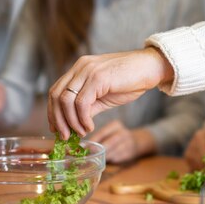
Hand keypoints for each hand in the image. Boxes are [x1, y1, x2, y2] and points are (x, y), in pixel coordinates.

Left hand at [47, 47, 173, 138]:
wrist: (151, 68)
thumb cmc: (131, 80)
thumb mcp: (104, 95)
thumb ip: (89, 106)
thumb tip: (74, 123)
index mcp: (80, 68)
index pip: (56, 90)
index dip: (53, 112)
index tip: (57, 129)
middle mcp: (80, 67)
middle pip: (55, 95)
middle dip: (57, 119)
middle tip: (64, 136)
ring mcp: (88, 71)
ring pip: (66, 100)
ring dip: (71, 121)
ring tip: (81, 132)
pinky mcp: (98, 78)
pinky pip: (82, 103)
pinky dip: (82, 119)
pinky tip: (90, 126)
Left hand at [88, 120, 154, 163]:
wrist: (138, 141)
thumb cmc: (116, 136)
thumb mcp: (110, 131)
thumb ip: (98, 137)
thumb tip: (81, 145)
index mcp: (116, 125)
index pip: (102, 133)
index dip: (93, 140)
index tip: (83, 147)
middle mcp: (123, 133)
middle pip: (109, 143)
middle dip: (98, 150)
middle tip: (88, 155)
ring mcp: (128, 143)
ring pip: (113, 152)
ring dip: (103, 157)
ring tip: (94, 160)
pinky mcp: (130, 153)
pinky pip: (117, 158)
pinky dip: (110, 160)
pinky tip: (106, 161)